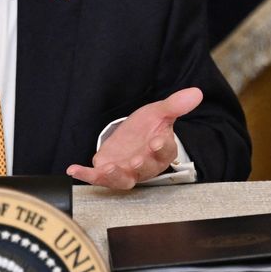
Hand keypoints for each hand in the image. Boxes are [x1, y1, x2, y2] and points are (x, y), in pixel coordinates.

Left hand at [65, 87, 201, 189]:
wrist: (134, 137)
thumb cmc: (150, 127)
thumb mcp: (160, 112)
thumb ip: (175, 105)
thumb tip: (196, 92)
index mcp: (162, 150)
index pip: (165, 151)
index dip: (162, 147)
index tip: (158, 140)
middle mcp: (146, 165)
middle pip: (145, 168)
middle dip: (140, 165)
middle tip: (135, 160)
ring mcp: (127, 171)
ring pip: (123, 179)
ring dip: (115, 176)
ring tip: (106, 169)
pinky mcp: (108, 172)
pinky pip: (97, 177)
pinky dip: (86, 175)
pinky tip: (74, 169)